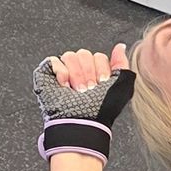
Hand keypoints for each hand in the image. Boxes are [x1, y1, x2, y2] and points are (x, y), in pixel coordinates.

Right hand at [34, 42, 133, 162]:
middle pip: (84, 53)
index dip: (101, 71)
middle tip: (87, 91)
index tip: (101, 86)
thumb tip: (120, 47)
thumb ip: (123, 65)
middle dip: (88, 74)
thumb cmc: (100, 112)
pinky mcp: (47, 75)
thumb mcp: (122, 88)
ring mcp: (63, 73)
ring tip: (76, 91)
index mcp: (95, 75)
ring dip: (75, 75)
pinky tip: (64, 85)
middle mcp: (79, 73)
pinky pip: (54, 60)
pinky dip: (60, 72)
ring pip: (70, 55)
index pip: (99, 56)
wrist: (81, 123)